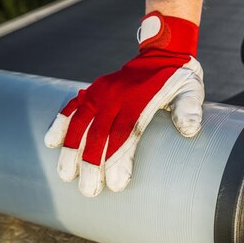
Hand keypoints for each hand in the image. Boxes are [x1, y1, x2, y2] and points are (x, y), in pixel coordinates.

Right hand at [44, 11, 204, 196]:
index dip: (118, 159)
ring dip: (71, 149)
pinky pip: (73, 105)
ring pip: (81, 121)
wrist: (164, 51)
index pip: (125, 132)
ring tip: (65, 176)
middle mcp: (118, 95)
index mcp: (141, 99)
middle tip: (89, 191)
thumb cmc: (180, 78)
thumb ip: (189, 108)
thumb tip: (189, 130)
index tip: (115, 185)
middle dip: (91, 164)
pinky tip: (51, 142)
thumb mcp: (192, 90)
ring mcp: (103, 91)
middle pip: (100, 133)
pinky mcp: (95, 89)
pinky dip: (61, 122)